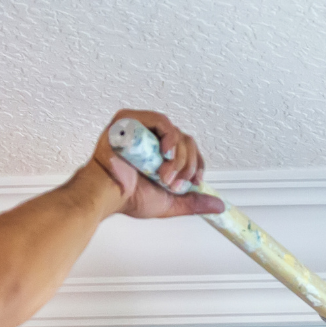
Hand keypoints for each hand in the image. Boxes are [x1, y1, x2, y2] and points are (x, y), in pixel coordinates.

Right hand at [90, 109, 225, 219]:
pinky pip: (160, 120)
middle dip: (187, 165)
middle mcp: (152, 139)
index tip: (194, 182)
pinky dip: (169, 137)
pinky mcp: (130, 120)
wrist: (106, 195)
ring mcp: (141, 128)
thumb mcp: (169, 202)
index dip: (196, 165)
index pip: (189, 150)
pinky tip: (165, 154)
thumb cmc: (128, 197)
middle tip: (174, 183)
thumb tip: (219, 206)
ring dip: (178, 156)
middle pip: (186, 141)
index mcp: (160, 154)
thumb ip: (193, 202)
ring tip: (165, 175)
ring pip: (176, 133)